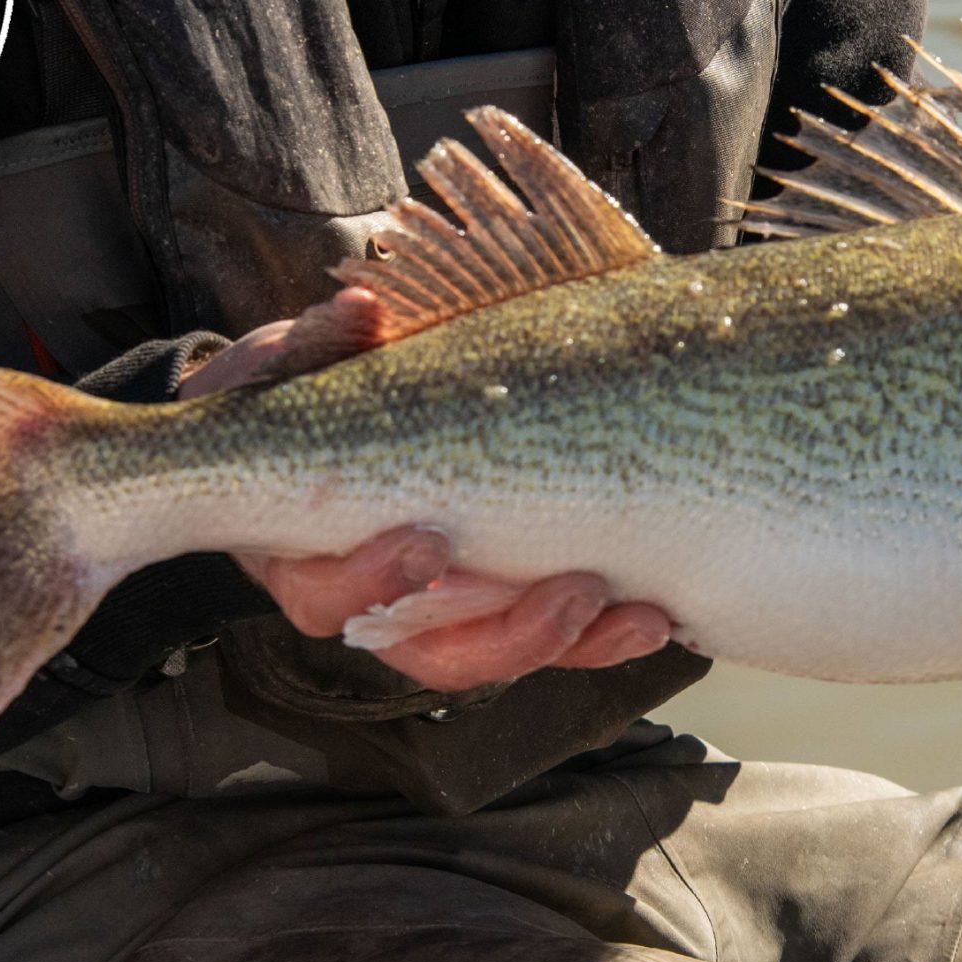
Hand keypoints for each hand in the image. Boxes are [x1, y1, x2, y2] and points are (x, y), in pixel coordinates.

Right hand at [182, 291, 675, 690]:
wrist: (348, 398)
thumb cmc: (313, 383)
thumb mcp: (304, 356)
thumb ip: (321, 339)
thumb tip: (360, 307)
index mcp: (307, 552)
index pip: (327, 596)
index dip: (374, 581)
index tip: (429, 540)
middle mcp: (375, 602)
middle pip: (432, 651)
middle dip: (506, 631)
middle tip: (572, 590)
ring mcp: (444, 611)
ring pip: (502, 654)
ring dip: (570, 641)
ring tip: (637, 612)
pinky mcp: (503, 603)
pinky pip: (549, 641)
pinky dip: (601, 634)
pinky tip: (658, 614)